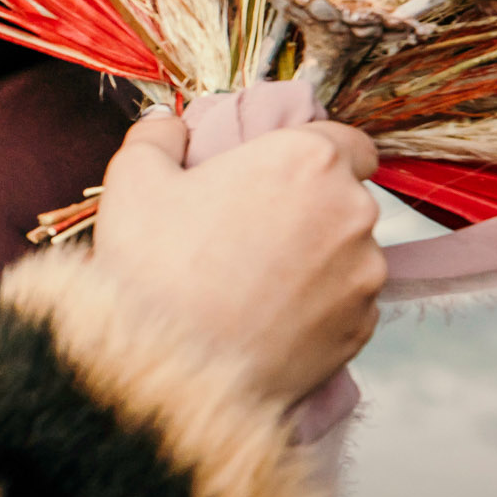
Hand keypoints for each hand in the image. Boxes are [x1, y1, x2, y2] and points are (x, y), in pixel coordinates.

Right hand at [92, 112, 387, 407]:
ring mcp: (364, 276)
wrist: (171, 371)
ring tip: (248, 284)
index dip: (309, 155)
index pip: (346, 140)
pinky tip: (262, 319)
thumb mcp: (133, 180)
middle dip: (303, 209)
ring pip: (345, 254)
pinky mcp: (360, 330)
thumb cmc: (152, 266)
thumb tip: (169, 125)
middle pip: (343, 198)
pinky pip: (343, 305)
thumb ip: (157, 135)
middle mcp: (352, 212)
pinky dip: (313, 307)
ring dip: (311, 260)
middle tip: (243, 231)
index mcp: (307, 161)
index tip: (273, 176)